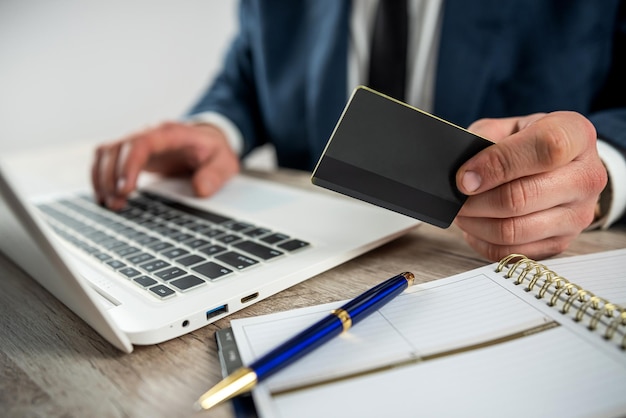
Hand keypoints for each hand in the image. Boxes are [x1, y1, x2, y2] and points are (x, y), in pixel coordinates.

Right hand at [91, 121, 239, 209]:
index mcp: (171, 134)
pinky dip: (99, 177)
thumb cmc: (213, 151)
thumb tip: (200, 189)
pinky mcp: (131, 154)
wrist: (208, 142)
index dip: (129, 165)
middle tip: (116, 204)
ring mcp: (137, 143)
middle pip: (117, 148)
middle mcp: (149, 135)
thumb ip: (215, 174)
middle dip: (111, 177)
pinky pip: (105, 159)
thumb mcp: (225, 162)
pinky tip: (104, 198)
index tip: (126, 189)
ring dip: (101, 178)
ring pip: (106, 152)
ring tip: (110, 204)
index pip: (142, 143)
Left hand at [454, 111, 606, 260]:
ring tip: (462, 211)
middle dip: (476, 200)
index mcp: (576, 135)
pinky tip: (475, 227)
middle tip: (456, 196)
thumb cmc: (529, 144)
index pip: (545, 149)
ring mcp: (578, 215)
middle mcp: (586, 177)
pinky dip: (484, 241)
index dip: (498, 164)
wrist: (561, 168)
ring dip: (476, 223)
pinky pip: (512, 252)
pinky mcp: (562, 242)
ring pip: (514, 229)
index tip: (465, 176)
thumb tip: (463, 173)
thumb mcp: (508, 128)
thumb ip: (485, 139)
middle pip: (522, 197)